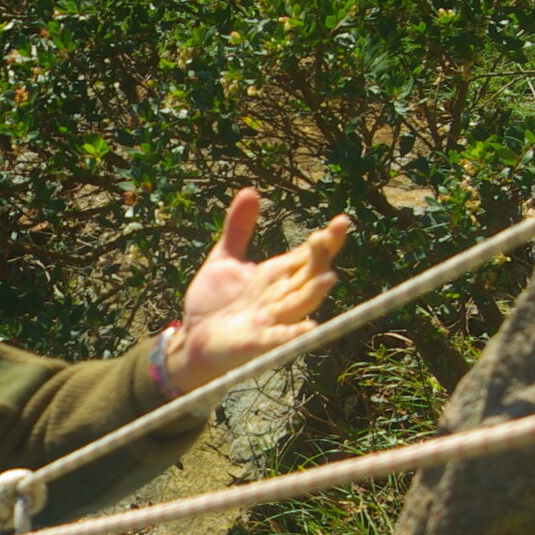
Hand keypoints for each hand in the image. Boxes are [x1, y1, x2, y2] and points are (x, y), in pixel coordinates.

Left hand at [168, 190, 350, 393]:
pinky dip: (295, 333)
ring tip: (329, 277)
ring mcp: (272, 321)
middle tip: (324, 237)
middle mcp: (280, 297)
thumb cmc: (214, 302)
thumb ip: (238, 228)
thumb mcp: (224, 259)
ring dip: (314, 292)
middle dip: (319, 258)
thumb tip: (251, 191)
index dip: (325, 240)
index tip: (341, 221)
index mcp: (276, 276)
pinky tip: (309, 326)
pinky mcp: (258, 343)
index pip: (307, 256)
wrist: (192, 338)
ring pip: (300, 304)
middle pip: (309, 276)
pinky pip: (281, 338)